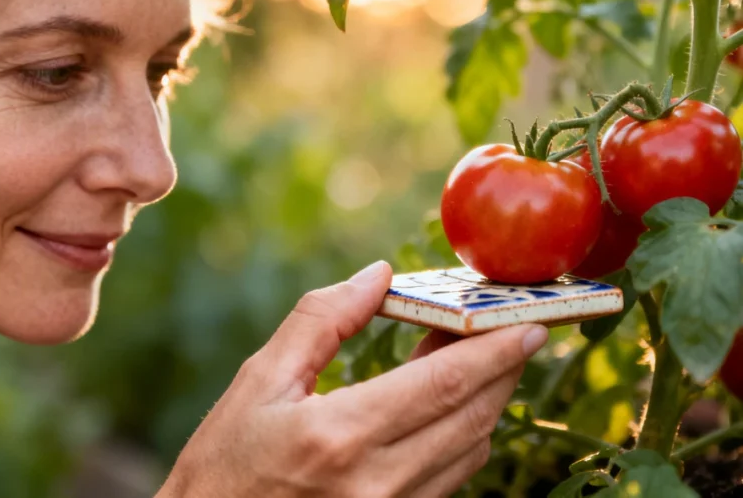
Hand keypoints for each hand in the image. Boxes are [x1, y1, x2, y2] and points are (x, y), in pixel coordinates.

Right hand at [158, 261, 547, 497]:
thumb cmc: (223, 462)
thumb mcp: (259, 382)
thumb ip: (321, 321)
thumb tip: (377, 276)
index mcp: (342, 436)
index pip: (444, 384)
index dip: (495, 350)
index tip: (530, 322)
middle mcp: (378, 483)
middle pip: (472, 416)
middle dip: (503, 368)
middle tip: (516, 328)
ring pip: (470, 450)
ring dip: (487, 400)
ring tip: (482, 356)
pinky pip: (451, 478)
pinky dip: (463, 434)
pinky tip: (451, 404)